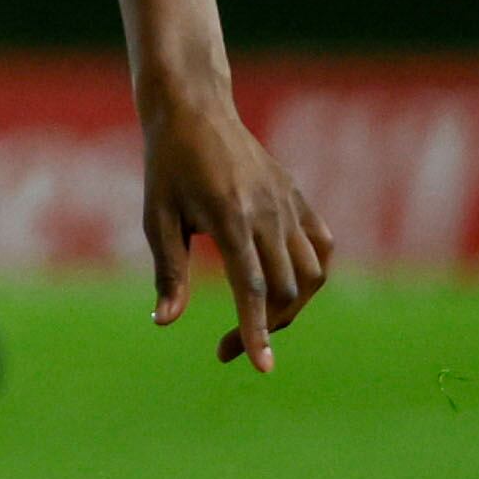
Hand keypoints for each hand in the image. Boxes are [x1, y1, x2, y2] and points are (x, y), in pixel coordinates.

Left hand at [141, 90, 330, 369]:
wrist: (196, 110)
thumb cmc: (168, 166)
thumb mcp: (157, 217)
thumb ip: (168, 271)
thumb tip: (165, 322)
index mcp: (230, 217)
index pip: (252, 288)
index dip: (256, 331)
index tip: (261, 367)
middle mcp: (268, 213)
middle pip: (286, 289)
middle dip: (262, 328)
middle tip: (222, 349)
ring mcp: (289, 204)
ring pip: (313, 274)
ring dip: (291, 307)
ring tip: (258, 320)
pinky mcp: (299, 198)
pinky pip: (322, 247)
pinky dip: (311, 276)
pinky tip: (286, 287)